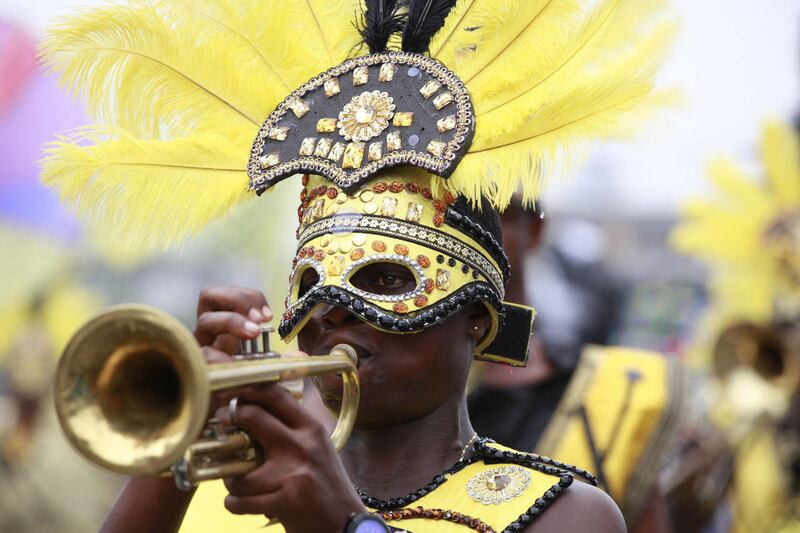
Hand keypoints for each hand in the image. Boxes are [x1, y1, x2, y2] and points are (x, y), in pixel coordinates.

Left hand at [193, 286, 364, 530]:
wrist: (346, 523)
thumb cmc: (325, 485)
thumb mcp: (316, 447)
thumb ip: (290, 428)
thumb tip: (249, 408)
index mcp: (311, 427)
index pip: (275, 394)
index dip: (247, 389)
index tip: (230, 392)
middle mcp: (303, 443)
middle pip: (252, 417)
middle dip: (230, 421)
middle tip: (224, 428)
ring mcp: (294, 471)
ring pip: (239, 468)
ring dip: (231, 479)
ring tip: (240, 485)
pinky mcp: (286, 500)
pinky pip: (240, 500)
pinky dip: (234, 504)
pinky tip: (242, 504)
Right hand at [193, 286, 272, 413]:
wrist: (214, 423)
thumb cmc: (236, 392)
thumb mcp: (259, 372)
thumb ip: (277, 362)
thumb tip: (302, 356)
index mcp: (222, 327)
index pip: (228, 295)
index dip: (249, 297)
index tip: (268, 316)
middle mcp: (206, 334)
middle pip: (209, 295)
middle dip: (238, 300)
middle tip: (260, 321)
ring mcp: (196, 348)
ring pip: (204, 320)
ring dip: (232, 321)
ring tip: (253, 334)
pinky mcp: (191, 368)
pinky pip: (201, 354)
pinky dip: (221, 355)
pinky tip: (237, 364)